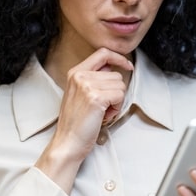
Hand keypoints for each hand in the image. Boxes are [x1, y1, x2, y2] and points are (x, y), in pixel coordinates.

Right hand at [36, 48, 132, 191]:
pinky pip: (120, 96)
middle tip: (103, 107)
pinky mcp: (96, 98)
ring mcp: (87, 86)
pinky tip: (104, 116)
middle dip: (116, 92)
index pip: (102, 53)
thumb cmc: (76, 122)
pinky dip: (116, 108)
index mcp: (75, 72)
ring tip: (102, 112)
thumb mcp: (80, 93)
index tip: (127, 66)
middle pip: (116, 75)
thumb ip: (94, 79)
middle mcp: (80, 76)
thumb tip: (112, 68)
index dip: (118, 58)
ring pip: (120, 85)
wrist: (68, 142)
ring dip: (116, 101)